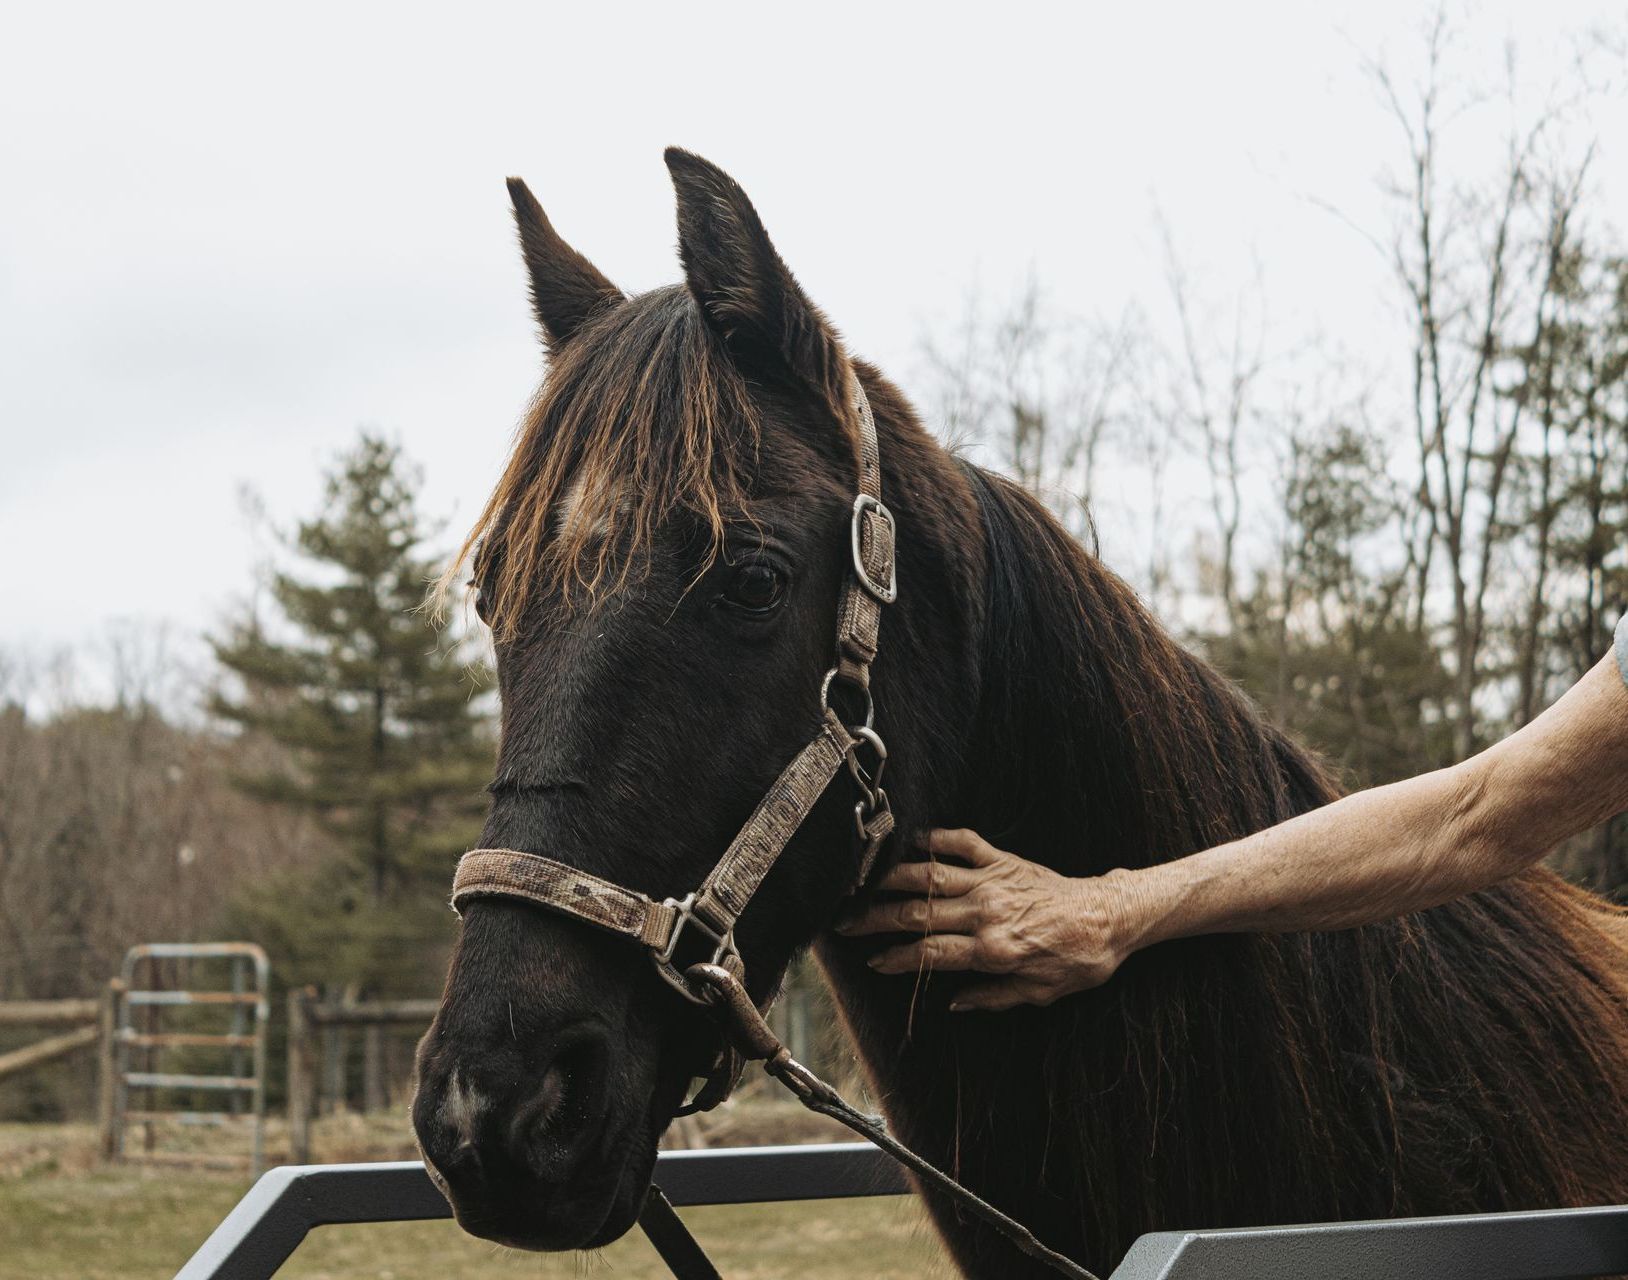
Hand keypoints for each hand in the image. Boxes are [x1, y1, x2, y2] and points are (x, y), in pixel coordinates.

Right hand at [836, 828, 1135, 1010]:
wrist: (1111, 916)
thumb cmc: (1079, 960)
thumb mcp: (1040, 994)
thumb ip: (993, 998)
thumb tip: (953, 1003)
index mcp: (993, 950)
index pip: (929, 954)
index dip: (895, 957)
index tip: (872, 960)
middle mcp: (986, 912)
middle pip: (918, 913)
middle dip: (876, 918)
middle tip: (845, 921)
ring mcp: (993, 881)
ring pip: (931, 876)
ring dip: (892, 879)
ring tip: (862, 882)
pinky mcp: (1004, 859)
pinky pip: (962, 844)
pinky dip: (934, 839)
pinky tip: (910, 841)